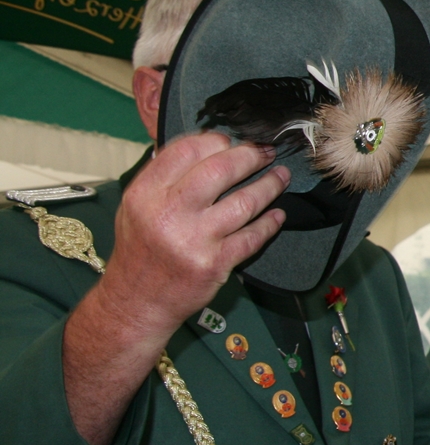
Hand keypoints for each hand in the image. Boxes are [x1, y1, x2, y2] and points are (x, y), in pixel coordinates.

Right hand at [63, 134, 288, 444]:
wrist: (135, 304)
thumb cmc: (140, 253)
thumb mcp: (135, 208)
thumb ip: (163, 178)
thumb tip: (203, 147)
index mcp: (144, 195)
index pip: (185, 151)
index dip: (215, 141)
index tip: (230, 140)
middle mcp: (167, 214)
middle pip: (220, 169)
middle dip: (249, 155)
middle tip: (264, 152)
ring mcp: (193, 240)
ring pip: (244, 201)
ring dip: (269, 185)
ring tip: (280, 177)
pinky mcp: (215, 264)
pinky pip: (253, 236)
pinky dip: (269, 222)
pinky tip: (276, 214)